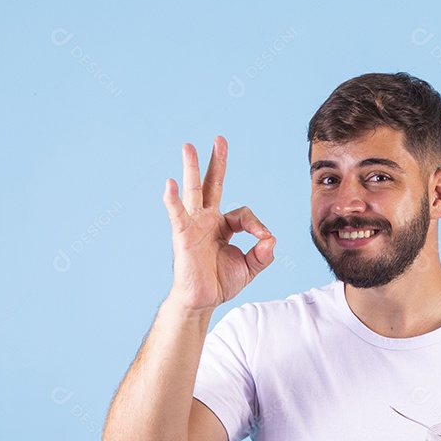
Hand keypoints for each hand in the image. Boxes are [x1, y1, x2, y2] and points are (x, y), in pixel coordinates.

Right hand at [163, 136, 275, 309]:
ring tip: (188, 147)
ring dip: (192, 168)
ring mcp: (194, 226)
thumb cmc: (220, 282)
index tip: (263, 239)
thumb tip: (271, 239)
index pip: (243, 213)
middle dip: (217, 162)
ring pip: (193, 192)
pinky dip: (172, 200)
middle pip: (212, 185)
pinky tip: (169, 184)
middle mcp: (207, 220)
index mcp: (222, 225)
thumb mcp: (249, 268)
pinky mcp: (183, 236)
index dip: (256, 224)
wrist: (201, 301)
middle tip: (220, 139)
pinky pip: (177, 215)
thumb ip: (263, 254)